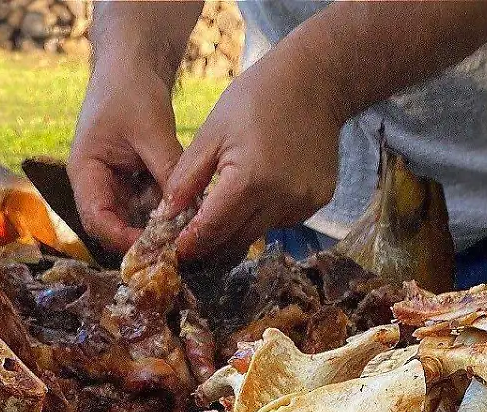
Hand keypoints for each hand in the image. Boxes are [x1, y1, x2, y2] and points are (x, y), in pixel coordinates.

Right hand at [68, 62, 182, 252]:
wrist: (133, 64)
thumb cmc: (131, 90)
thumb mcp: (151, 130)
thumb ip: (167, 169)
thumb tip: (189, 208)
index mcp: (85, 172)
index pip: (97, 219)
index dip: (123, 238)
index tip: (155, 246)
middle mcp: (96, 184)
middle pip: (115, 226)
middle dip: (144, 238)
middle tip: (179, 247)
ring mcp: (115, 183)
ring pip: (135, 219)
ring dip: (159, 226)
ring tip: (188, 232)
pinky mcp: (133, 180)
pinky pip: (150, 205)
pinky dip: (167, 210)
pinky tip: (190, 212)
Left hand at [163, 50, 343, 260]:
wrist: (315, 82)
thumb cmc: (257, 98)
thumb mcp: (211, 133)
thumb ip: (186, 179)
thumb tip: (167, 215)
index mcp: (251, 181)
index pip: (213, 229)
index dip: (191, 244)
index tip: (176, 253)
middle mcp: (282, 199)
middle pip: (237, 240)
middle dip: (212, 247)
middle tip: (192, 247)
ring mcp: (305, 202)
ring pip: (260, 233)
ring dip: (238, 230)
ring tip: (221, 217)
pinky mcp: (319, 200)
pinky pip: (282, 221)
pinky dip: (263, 216)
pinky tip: (257, 194)